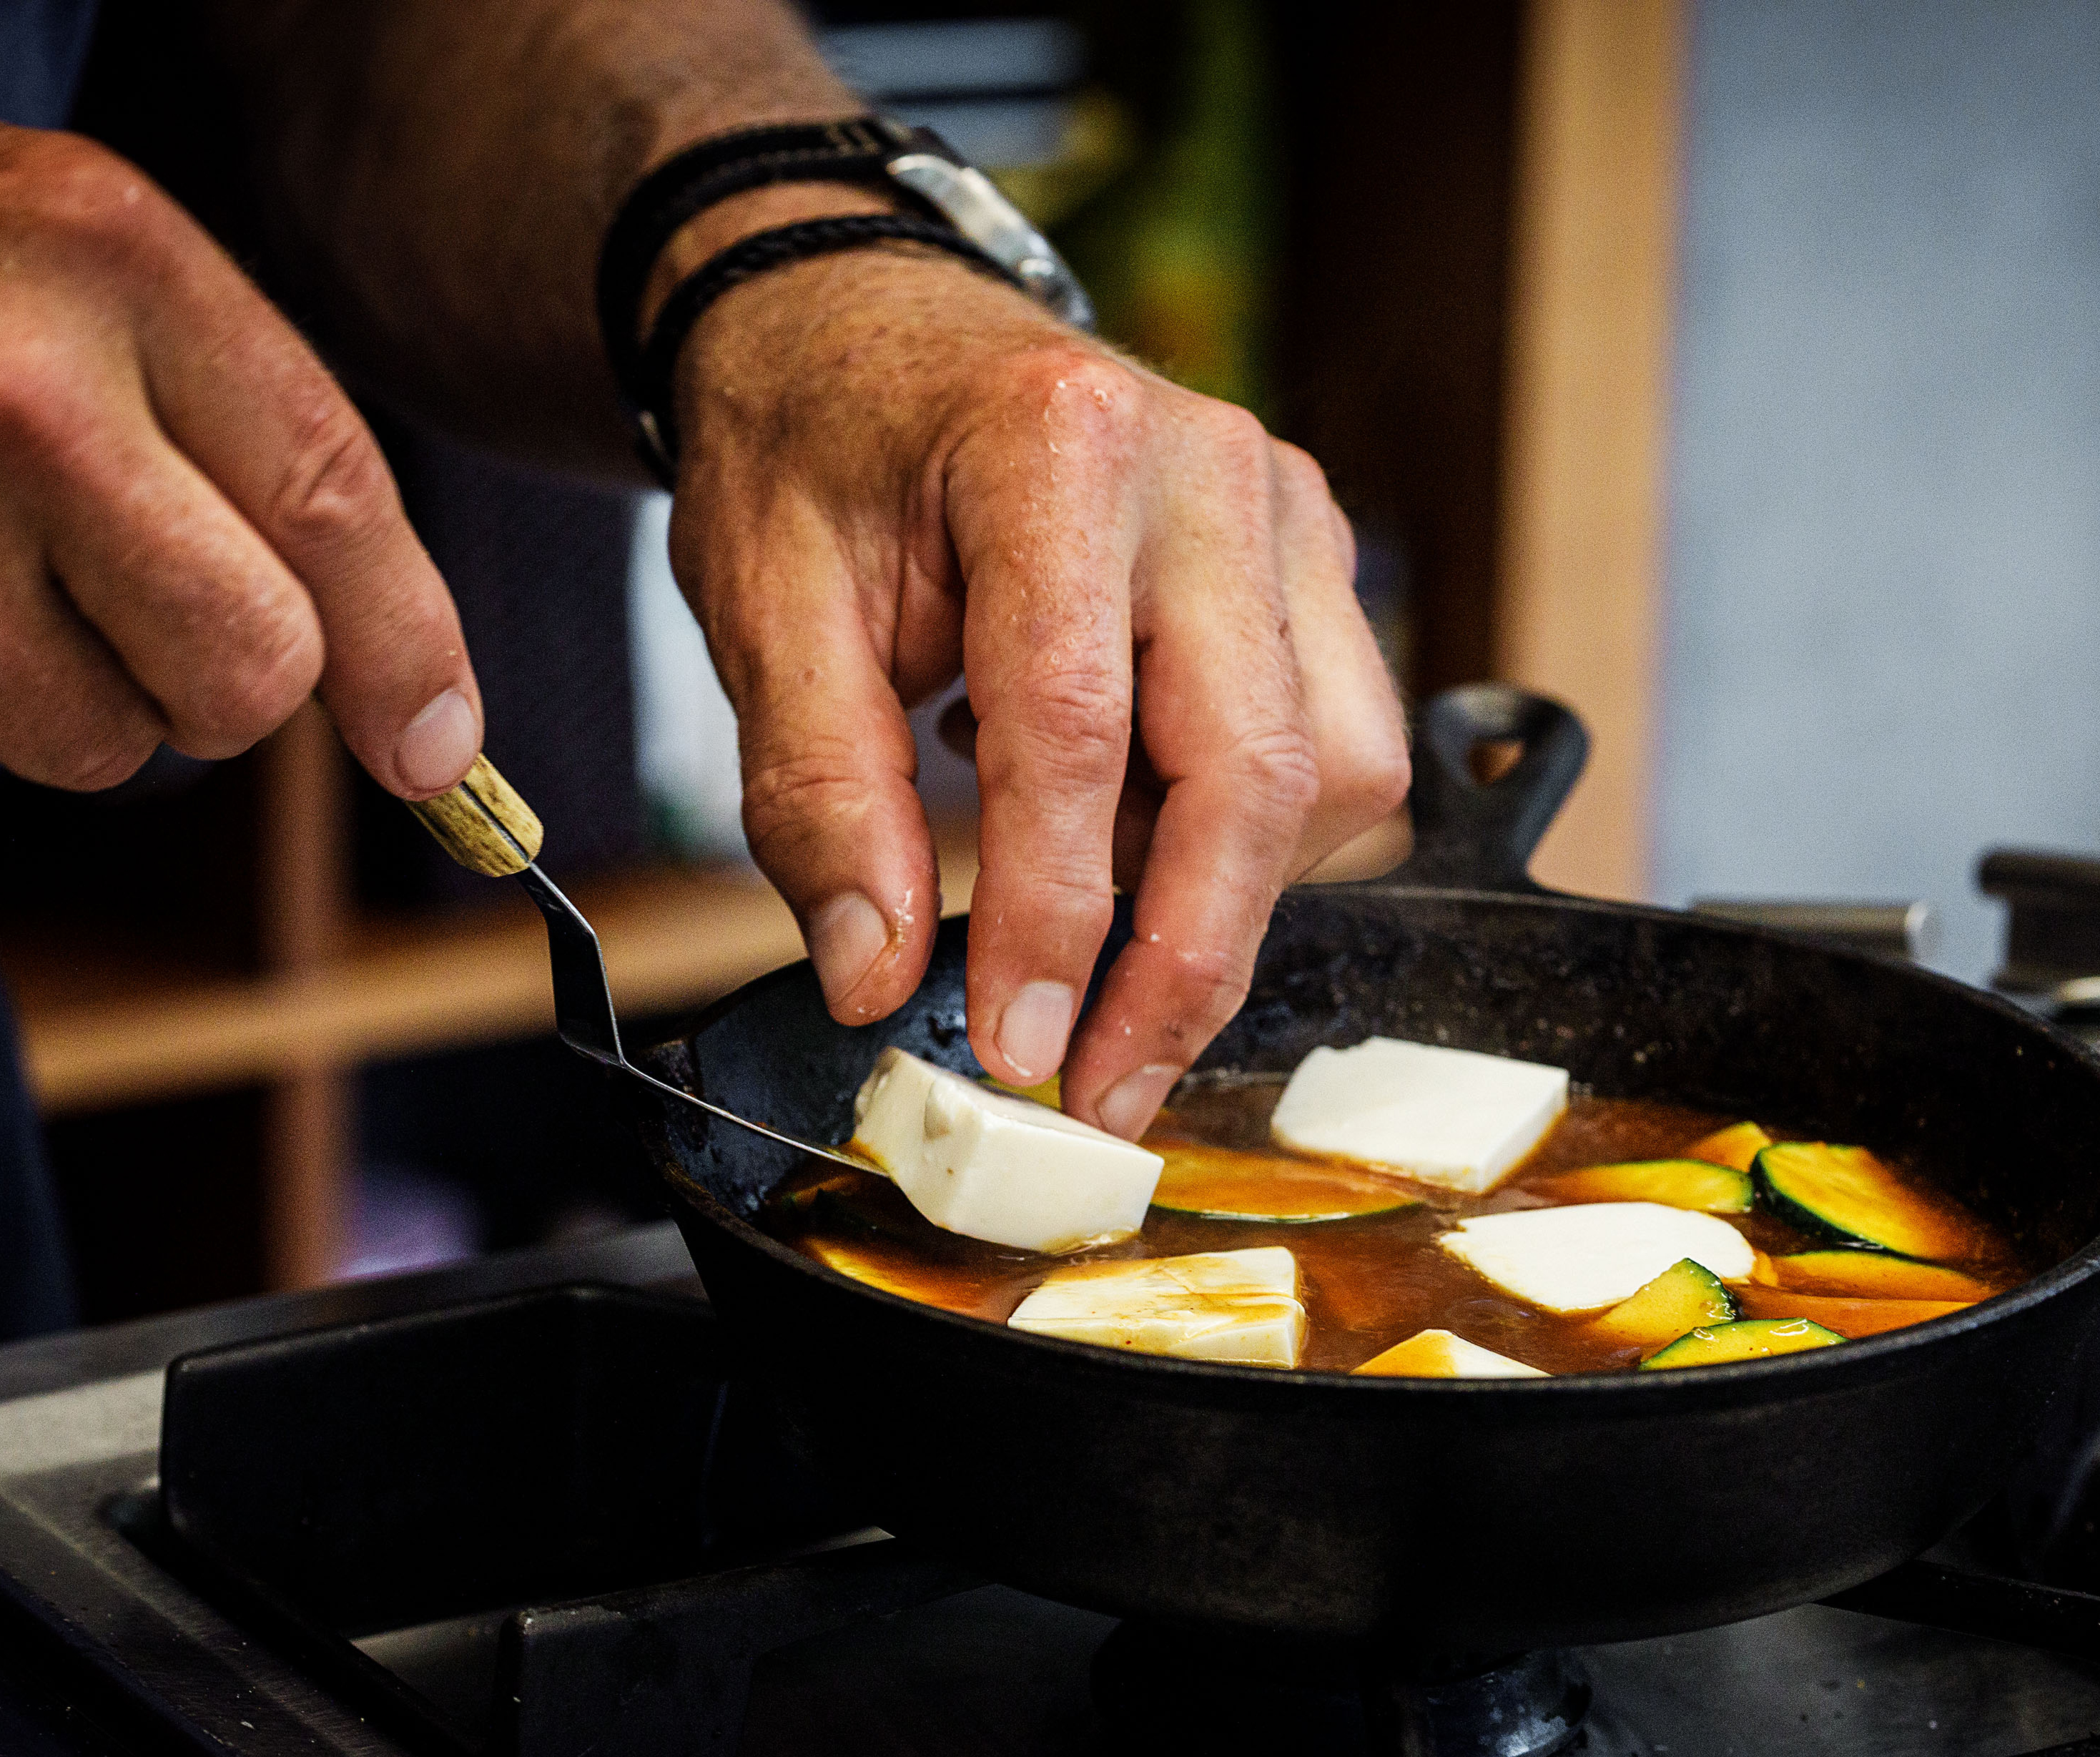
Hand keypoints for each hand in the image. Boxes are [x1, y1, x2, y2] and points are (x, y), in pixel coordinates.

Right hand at [0, 107, 479, 798]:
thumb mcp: (100, 265)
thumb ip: (274, 447)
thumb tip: (428, 727)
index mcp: (112, 265)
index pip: (334, 505)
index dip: (409, 654)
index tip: (435, 748)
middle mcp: (10, 401)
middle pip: (249, 673)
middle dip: (230, 675)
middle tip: (143, 593)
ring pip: (111, 745)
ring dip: (75, 687)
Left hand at [670, 244, 1409, 1138]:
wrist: (868, 325)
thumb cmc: (814, 448)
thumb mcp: (763, 609)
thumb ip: (821, 795)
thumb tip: (879, 978)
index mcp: (1055, 451)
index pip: (1081, 728)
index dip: (1055, 917)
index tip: (1020, 1050)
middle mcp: (1208, 469)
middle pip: (1259, 767)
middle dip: (1188, 961)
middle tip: (1104, 1088)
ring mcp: (1283, 509)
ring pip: (1336, 769)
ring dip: (1231, 897)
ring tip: (1095, 928)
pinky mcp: (1311, 557)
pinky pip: (1335, 742)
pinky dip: (1247, 834)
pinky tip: (1135, 835)